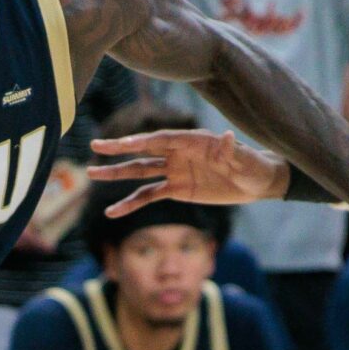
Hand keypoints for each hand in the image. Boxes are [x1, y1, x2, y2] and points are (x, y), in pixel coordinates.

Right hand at [86, 128, 287, 209]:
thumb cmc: (254, 166)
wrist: (258, 182)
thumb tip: (226, 138)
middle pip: (144, 151)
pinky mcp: (177, 189)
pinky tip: (112, 211)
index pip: (163, 140)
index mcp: (193, 141)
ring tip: (91, 174)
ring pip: (140, 172)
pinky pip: (149, 195)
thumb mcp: (244, 161)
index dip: (143, 141)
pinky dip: (131, 204)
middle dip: (119, 150)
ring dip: (117, 174)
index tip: (123, 143)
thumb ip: (231, 151)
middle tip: (95, 146)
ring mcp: (175, 171)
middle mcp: (179, 153)